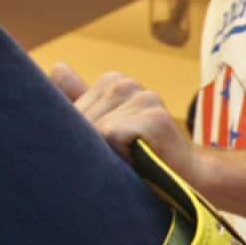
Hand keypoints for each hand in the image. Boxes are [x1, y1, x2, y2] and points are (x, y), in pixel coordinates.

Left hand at [48, 64, 198, 180]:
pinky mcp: (156, 119)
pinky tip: (138, 161)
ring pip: (96, 129)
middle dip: (88, 146)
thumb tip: (58, 67)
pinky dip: (120, 155)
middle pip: (79, 120)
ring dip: (106, 153)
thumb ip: (81, 100)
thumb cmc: (142, 156)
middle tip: (114, 160)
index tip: (98, 150)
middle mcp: (127, 85)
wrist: (187, 177)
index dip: (76, 136)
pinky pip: (113, 135)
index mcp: (113, 83)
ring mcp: (145, 98)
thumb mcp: (106, 128)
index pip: (68, 107)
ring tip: (128, 161)